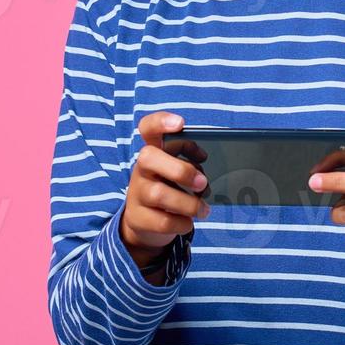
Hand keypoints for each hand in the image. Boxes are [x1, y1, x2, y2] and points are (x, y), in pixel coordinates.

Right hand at [120, 112, 210, 263]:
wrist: (145, 222)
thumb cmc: (170, 187)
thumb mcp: (178, 171)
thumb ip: (191, 162)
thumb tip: (207, 166)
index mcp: (154, 151)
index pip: (148, 128)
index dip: (160, 122)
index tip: (180, 123)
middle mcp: (141, 169)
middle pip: (148, 157)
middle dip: (180, 169)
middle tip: (203, 182)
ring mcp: (137, 193)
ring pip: (159, 194)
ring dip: (189, 203)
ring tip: (203, 209)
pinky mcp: (138, 218)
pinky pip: (163, 221)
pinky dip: (182, 223)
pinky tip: (188, 221)